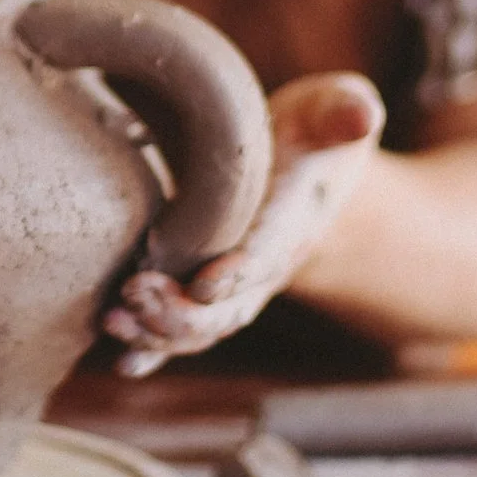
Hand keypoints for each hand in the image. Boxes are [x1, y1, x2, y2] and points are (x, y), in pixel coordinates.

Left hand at [101, 72, 387, 376]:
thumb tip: (361, 113)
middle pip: (231, 308)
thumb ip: (343, 111)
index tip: (205, 282)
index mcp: (295, 217)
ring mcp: (238, 286)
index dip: (241, 270)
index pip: (270, 250)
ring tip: (114, 319)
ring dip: (159, 331)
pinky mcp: (208, 291)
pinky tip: (124, 365)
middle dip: (184, 311)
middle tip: (135, 290)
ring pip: (204, 327)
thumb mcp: (334, 110)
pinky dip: (154, 351)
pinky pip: (184, 333)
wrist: (310, 174)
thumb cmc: (314, 132)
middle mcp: (266, 265)